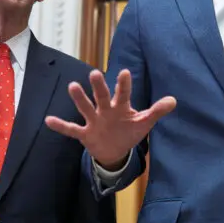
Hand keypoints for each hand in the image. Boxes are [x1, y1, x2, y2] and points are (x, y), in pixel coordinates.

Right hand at [45, 69, 175, 169]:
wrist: (114, 150)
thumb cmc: (129, 131)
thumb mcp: (144, 122)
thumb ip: (157, 111)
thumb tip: (174, 100)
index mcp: (120, 106)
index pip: (123, 94)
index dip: (124, 84)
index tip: (124, 72)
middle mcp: (105, 110)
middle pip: (102, 97)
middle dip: (99, 87)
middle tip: (95, 73)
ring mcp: (94, 121)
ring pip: (86, 108)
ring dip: (80, 99)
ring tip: (72, 86)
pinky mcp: (85, 134)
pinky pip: (72, 130)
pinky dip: (61, 126)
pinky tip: (49, 121)